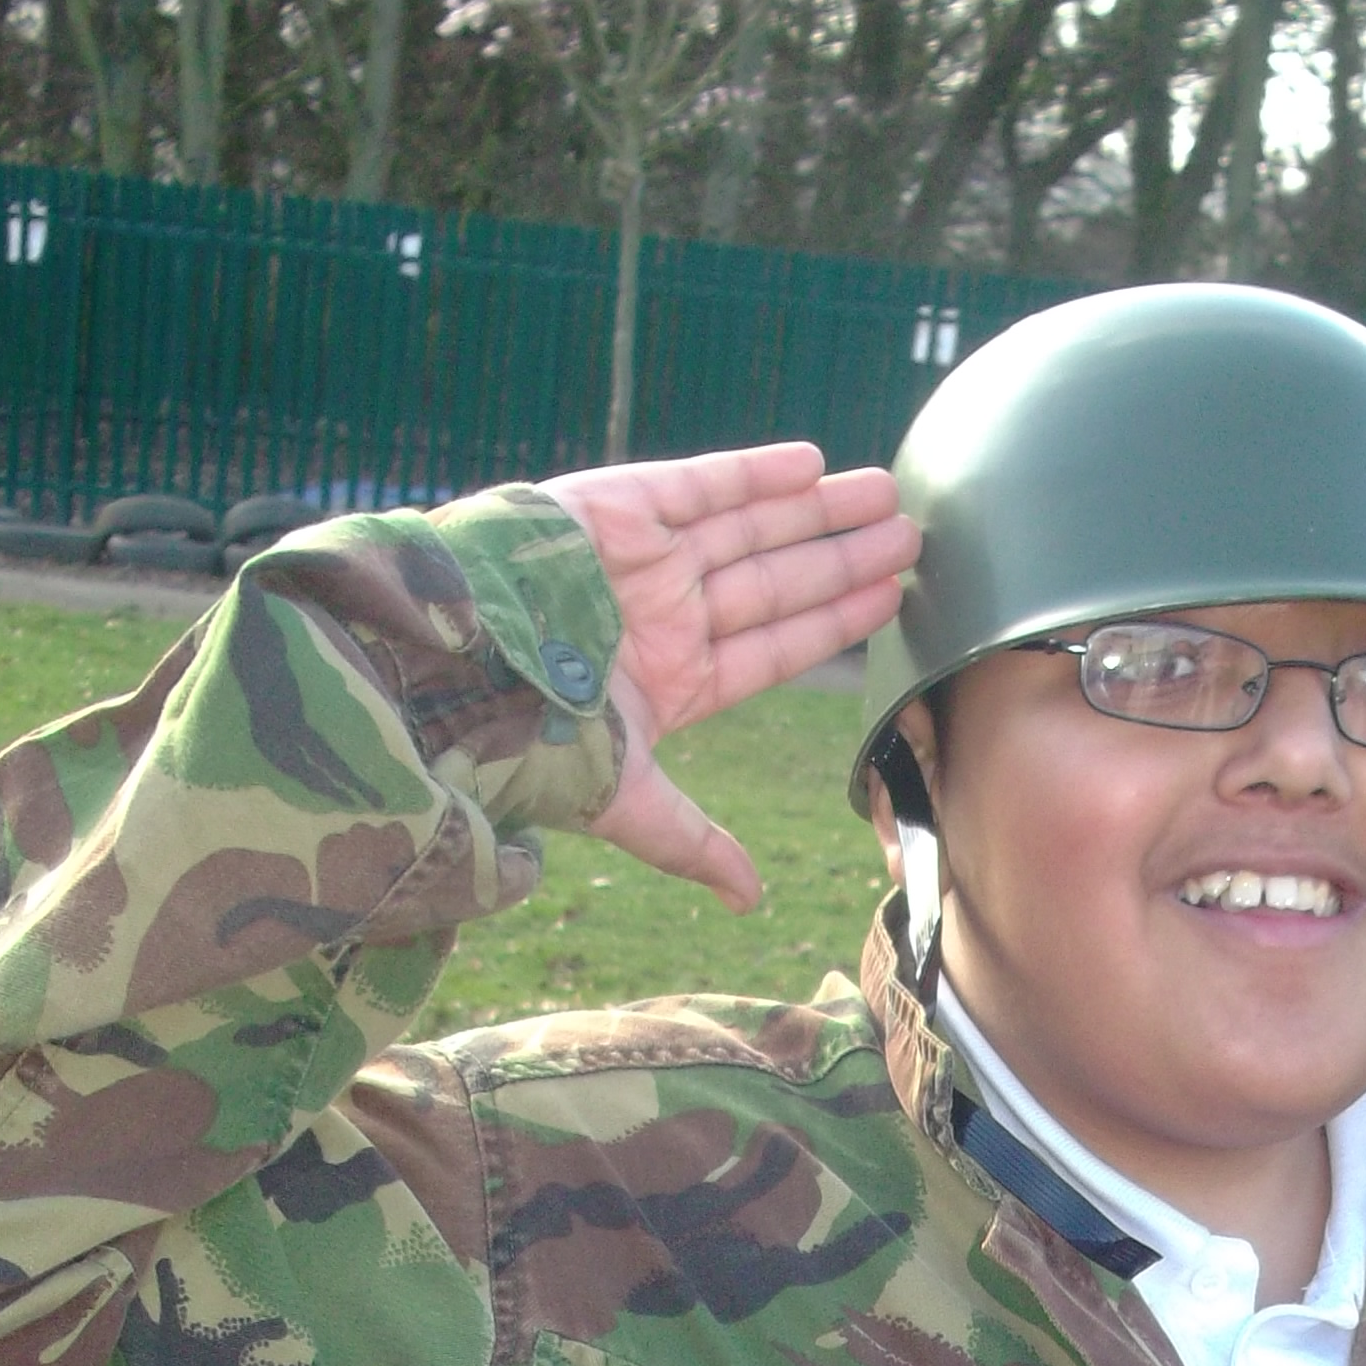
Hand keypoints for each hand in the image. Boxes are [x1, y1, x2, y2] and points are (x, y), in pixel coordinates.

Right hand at [540, 441, 916, 909]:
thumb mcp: (627, 802)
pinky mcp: (611, 507)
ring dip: (816, 511)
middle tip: (912, 533)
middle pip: (772, 580)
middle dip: (840, 558)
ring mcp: (637, 558)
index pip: (770, 646)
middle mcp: (660, 613)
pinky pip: (695, 486)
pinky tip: (812, 464)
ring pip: (747, 528)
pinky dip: (752, 474)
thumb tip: (751, 901)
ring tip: (885, 492)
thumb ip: (694, 842)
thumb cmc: (529, 746)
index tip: (890, 599)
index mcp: (670, 678)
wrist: (454, 681)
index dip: (830, 623)